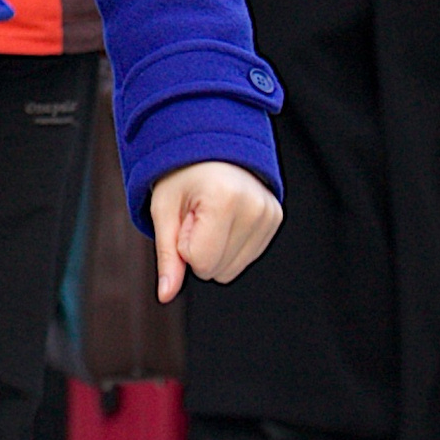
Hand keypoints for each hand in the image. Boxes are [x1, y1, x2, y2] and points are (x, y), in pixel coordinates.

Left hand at [149, 161, 281, 298]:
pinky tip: (225, 217)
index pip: (200, 261)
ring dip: (215, 249)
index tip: (183, 215)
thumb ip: (167, 256)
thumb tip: (165, 296)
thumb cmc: (180, 173)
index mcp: (225, 199)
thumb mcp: (163, 209)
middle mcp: (255, 207)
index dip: (182, 244)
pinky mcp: (276, 219)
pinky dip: (230, 244)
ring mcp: (270, 213)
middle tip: (195, 213)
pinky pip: (246, 257)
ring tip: (209, 214)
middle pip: (217, 270)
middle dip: (198, 249)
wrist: (209, 144)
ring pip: (232, 269)